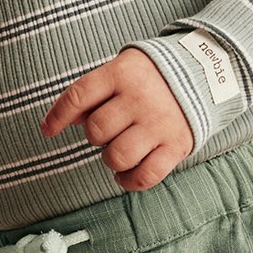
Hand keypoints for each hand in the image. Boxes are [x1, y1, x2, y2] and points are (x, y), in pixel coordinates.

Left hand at [40, 48, 194, 190]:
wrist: (204, 74)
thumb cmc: (149, 78)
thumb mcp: (120, 71)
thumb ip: (92, 93)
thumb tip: (62, 121)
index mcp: (121, 73)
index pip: (78, 96)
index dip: (57, 116)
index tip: (48, 130)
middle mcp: (140, 98)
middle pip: (96, 130)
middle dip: (94, 136)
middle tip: (107, 132)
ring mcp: (159, 123)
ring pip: (117, 156)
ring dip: (110, 159)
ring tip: (117, 151)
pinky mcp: (176, 145)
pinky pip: (145, 176)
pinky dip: (129, 181)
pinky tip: (124, 175)